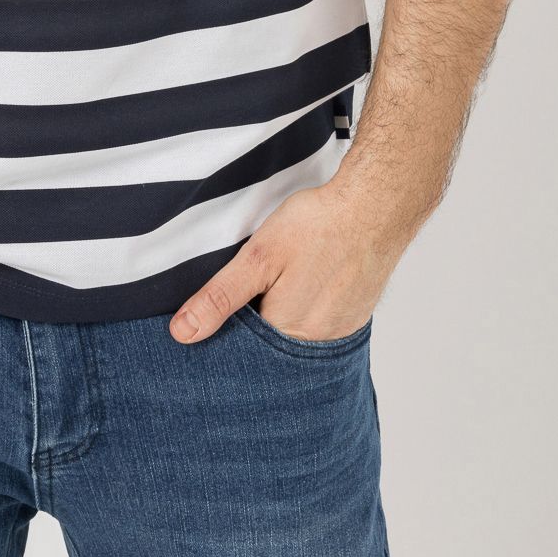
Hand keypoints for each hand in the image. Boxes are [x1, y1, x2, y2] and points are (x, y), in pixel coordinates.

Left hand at [168, 180, 409, 343]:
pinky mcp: (353, 318)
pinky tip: (303, 284)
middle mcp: (316, 344)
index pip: (244, 349)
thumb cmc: (317, 227)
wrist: (375, 207)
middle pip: (271, 346)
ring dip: (281, 316)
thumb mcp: (258, 257)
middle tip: (254, 285)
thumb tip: (182, 334)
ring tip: (278, 282)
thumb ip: (220, 297)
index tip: (218, 309)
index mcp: (287, 333)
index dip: (225, 330)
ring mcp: (339, 333)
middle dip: (254, 323)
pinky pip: (319, 326)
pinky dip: (306, 310)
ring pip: (294, 335)